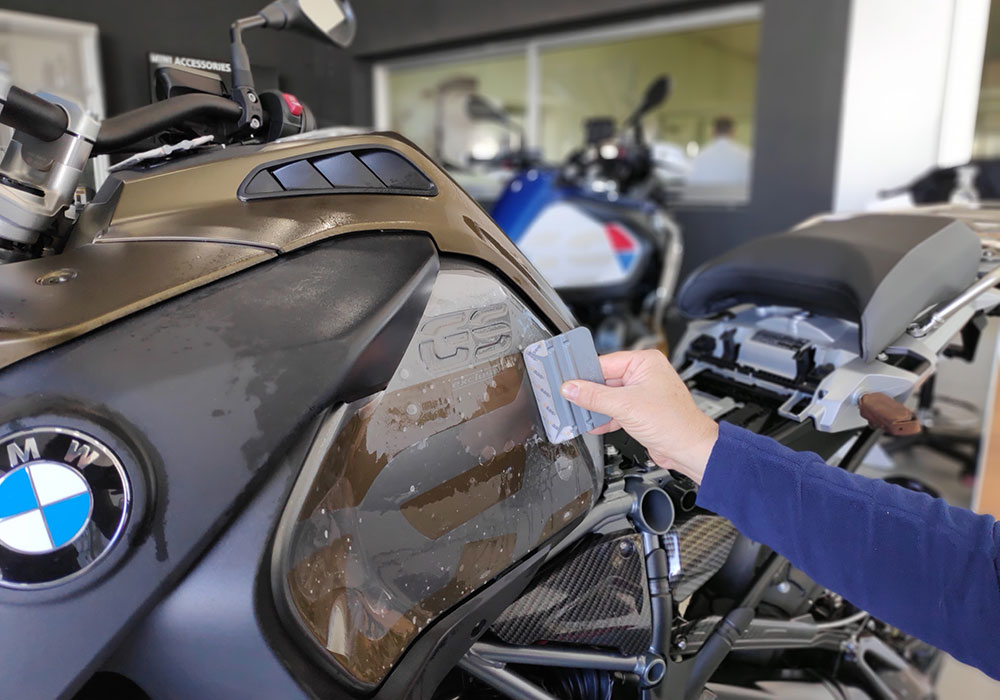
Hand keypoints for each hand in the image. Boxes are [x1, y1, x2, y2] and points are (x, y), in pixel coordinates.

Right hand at [560, 349, 718, 482]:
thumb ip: (594, 396)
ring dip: (594, 408)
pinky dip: (604, 418)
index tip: (565, 380)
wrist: (690, 449)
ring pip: (609, 397)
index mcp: (644, 362)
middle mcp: (644, 375)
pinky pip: (615, 410)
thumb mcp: (625, 406)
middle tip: (567, 398)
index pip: (604, 362)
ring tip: (577, 413)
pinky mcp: (640, 411)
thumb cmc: (674, 422)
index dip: (583, 373)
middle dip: (587, 393)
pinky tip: (592, 424)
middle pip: (604, 380)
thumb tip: (572, 388)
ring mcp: (642, 394)